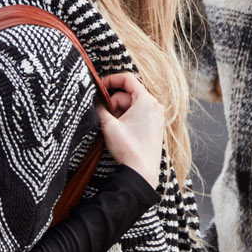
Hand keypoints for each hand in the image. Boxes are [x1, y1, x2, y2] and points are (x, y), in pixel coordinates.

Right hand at [94, 72, 163, 187]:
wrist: (142, 171)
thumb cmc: (129, 148)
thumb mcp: (109, 125)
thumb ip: (100, 108)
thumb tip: (95, 101)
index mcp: (146, 100)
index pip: (128, 79)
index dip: (111, 80)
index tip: (99, 87)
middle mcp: (155, 106)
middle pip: (128, 95)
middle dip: (113, 103)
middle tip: (104, 116)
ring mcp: (156, 117)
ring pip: (131, 106)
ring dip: (119, 113)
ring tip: (112, 127)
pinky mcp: (154, 127)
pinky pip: (137, 115)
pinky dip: (126, 119)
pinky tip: (120, 131)